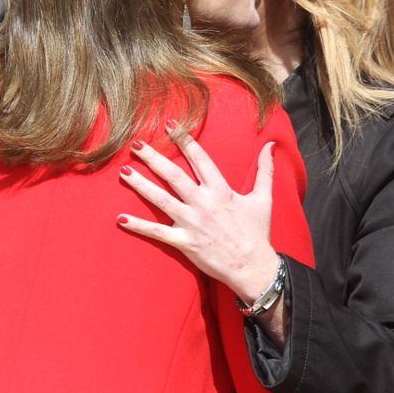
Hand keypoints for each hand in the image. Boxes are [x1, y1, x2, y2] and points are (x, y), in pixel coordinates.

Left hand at [116, 132, 281, 305]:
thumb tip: (271, 146)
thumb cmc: (258, 233)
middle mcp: (204, 203)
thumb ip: (265, 170)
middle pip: (173, 175)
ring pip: (161, 200)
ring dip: (141, 186)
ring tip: (124, 172)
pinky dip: (139, 226)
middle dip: (154, 158)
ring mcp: (192, 222)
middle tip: (136, 145)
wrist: (253, 266)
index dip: (184, 140)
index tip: (170, 125)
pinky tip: (121, 219)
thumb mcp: (264, 198)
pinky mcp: (185, 242)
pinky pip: (157, 233)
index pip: (199, 158)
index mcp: (221, 190)